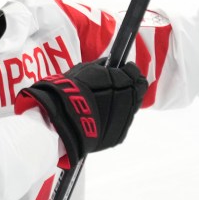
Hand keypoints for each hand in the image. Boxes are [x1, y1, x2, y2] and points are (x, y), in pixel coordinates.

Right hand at [17, 60, 147, 166]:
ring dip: (123, 103)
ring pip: (130, 109)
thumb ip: (104, 66)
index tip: (124, 69)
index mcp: (121, 83)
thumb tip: (113, 63)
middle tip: (116, 84)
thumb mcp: (86, 70)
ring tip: (106, 101)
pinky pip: (122, 123)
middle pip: (137, 92)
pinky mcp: (117, 136)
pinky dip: (116, 117)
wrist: (61, 121)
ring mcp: (124, 121)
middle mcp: (127, 103)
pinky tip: (103, 115)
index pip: (135, 74)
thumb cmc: (71, 91)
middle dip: (129, 86)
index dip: (130, 70)